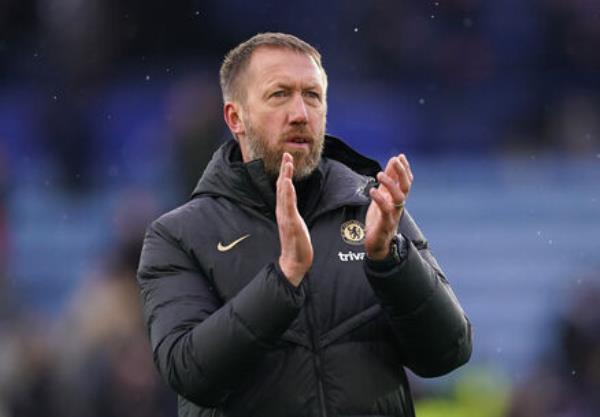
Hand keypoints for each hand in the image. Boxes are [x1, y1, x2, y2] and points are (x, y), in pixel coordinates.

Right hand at [276, 153, 313, 285]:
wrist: (294, 261)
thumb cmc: (297, 244)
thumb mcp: (297, 224)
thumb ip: (293, 213)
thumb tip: (293, 204)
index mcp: (285, 211)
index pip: (284, 189)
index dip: (285, 174)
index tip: (287, 160)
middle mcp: (283, 212)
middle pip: (282, 187)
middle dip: (284, 170)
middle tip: (286, 155)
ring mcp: (285, 217)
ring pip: (284, 193)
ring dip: (285, 177)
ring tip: (287, 164)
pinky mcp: (290, 223)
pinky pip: (287, 205)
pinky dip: (286, 192)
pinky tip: (286, 182)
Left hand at [365, 154, 412, 259]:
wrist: (377, 245)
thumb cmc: (379, 221)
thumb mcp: (382, 197)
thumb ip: (387, 183)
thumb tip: (391, 164)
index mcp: (396, 199)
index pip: (405, 181)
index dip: (404, 169)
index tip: (400, 156)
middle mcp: (398, 205)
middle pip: (406, 186)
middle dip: (402, 172)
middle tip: (395, 160)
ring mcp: (393, 214)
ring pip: (399, 197)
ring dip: (391, 184)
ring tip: (380, 174)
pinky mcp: (386, 223)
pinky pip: (386, 210)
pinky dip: (380, 200)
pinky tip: (373, 191)